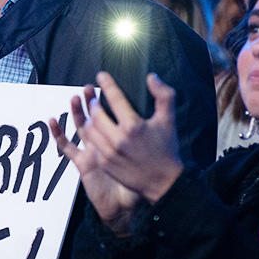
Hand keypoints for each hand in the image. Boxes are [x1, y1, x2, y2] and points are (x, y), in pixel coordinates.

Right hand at [50, 86, 139, 235]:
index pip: (113, 113)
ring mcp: (91, 151)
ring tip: (75, 98)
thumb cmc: (140, 181)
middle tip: (89, 88)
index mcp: (119, 138)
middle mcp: (105, 142)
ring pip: (81, 127)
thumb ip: (151, 133)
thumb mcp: (149, 155)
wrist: (127, 205)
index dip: (108, 98)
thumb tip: (156, 110)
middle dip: (91, 101)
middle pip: (95, 117)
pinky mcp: (82, 163)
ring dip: (76, 112)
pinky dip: (58, 134)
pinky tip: (53, 120)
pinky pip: (66, 147)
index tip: (105, 82)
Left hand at [79, 72, 183, 203]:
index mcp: (133, 126)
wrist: (163, 182)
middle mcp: (119, 139)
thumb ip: (163, 95)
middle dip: (94, 102)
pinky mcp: (104, 163)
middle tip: (94, 97)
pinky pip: (92, 144)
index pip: (115, 98)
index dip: (107, 84)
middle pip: (96, 114)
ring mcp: (109, 153)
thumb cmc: (166, 149)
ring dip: (89, 118)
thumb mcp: (168, 120)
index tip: (101, 75)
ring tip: (92, 113)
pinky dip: (92, 135)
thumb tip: (151, 77)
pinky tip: (95, 130)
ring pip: (90, 129)